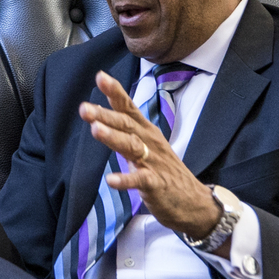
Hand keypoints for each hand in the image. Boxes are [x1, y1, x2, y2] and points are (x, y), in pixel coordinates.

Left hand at [79, 70, 220, 238]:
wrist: (195, 202)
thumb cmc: (165, 171)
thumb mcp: (146, 146)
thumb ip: (125, 132)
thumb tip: (100, 116)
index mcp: (146, 132)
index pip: (129, 108)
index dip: (115, 92)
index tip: (100, 76)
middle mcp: (150, 143)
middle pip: (126, 125)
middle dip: (105, 115)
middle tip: (84, 108)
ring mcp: (154, 163)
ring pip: (131, 147)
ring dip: (113, 138)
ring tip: (95, 129)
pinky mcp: (156, 184)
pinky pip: (140, 180)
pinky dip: (126, 180)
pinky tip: (111, 180)